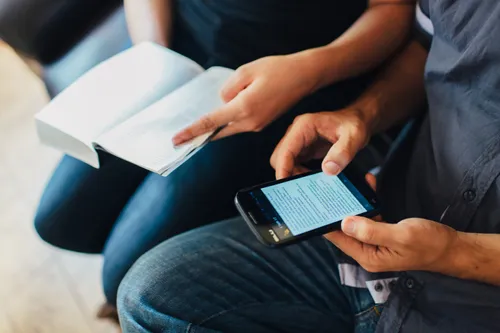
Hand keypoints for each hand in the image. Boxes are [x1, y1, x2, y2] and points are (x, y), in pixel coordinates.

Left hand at [172, 54, 318, 144]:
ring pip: (229, 127)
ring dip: (218, 123)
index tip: (176, 140)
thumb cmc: (277, 69)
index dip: (192, 131)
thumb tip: (222, 101)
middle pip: (218, 131)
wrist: (304, 76)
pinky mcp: (262, 123)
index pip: (211, 122)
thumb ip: (228, 88)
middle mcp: (250, 122)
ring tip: (210, 115)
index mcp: (244, 108)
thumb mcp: (246, 71)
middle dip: (200, 133)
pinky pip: (239, 122)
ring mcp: (257, 125)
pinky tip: (231, 106)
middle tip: (180, 138)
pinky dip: (230, 118)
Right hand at [270, 110, 371, 178]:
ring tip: (311, 182)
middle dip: (288, 173)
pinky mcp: (303, 148)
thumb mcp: (354, 137)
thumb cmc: (355, 124)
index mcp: (304, 126)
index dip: (283, 169)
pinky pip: (294, 164)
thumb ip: (343, 152)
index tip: (285, 185)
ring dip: (294, 174)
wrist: (358, 120)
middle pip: (280, 158)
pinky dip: (299, 173)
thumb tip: (329, 169)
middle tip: (303, 186)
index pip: (285, 151)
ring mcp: (298, 140)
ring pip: (285, 162)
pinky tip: (312, 178)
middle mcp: (297, 132)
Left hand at [324, 175, 457, 272]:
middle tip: (327, 189)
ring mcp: (375, 242)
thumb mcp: (401, 236)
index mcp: (369, 256)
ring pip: (356, 221)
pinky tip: (366, 187)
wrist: (451, 247)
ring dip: (352, 204)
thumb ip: (372, 230)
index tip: (316, 206)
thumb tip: (345, 223)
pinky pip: (369, 216)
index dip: (326, 223)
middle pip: (344, 230)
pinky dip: (367, 202)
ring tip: (344, 185)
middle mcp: (368, 251)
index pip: (339, 239)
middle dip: (336, 210)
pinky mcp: (383, 233)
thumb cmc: (430, 244)